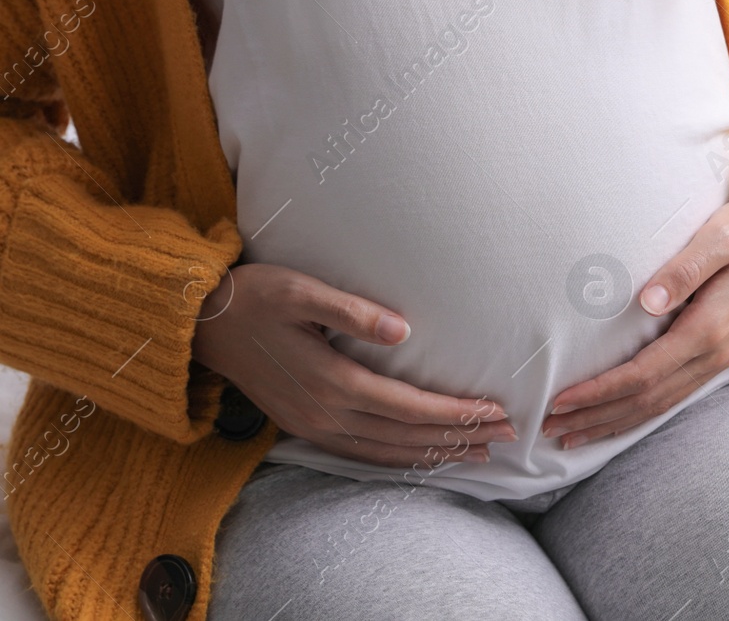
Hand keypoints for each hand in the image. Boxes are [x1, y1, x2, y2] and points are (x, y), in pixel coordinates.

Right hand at [192, 262, 515, 467]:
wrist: (200, 324)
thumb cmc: (256, 296)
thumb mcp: (301, 291)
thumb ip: (352, 311)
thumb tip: (403, 329)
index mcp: (332, 380)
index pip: (410, 407)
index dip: (455, 414)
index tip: (495, 412)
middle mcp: (324, 412)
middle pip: (406, 436)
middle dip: (459, 439)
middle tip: (506, 438)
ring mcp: (312, 424)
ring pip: (385, 452)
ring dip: (434, 455)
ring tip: (477, 455)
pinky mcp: (303, 425)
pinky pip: (360, 454)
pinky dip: (397, 460)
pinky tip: (420, 458)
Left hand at [540, 182, 728, 447]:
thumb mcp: (719, 237)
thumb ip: (683, 269)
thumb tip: (646, 302)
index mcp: (709, 329)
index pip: (642, 374)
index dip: (599, 392)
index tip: (560, 400)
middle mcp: (714, 354)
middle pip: (646, 400)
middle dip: (597, 417)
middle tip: (549, 428)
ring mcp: (719, 359)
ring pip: (659, 405)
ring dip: (613, 422)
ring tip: (572, 435)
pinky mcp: (718, 354)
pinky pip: (672, 396)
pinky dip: (639, 413)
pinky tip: (617, 418)